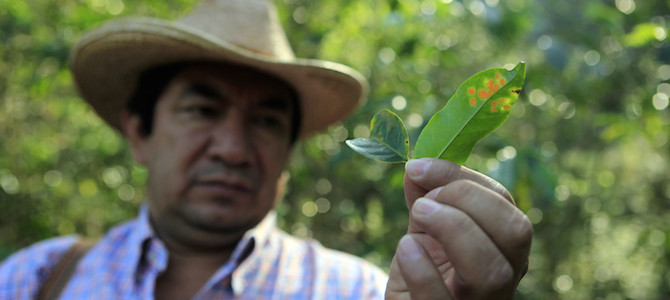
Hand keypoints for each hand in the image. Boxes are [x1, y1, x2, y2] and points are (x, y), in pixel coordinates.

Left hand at [385, 158, 531, 299]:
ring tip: (418, 215)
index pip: (504, 201)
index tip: (418, 168)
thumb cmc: (422, 270)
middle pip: (515, 231)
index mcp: (503, 245)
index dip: (461, 176)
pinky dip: (420, 269)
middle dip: (467, 200)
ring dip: (451, 228)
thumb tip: (417, 169)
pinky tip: (406, 248)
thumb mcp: (425, 230)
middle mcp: (504, 277)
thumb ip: (426, 199)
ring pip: (492, 271)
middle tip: (424, 201)